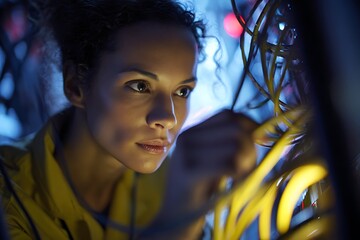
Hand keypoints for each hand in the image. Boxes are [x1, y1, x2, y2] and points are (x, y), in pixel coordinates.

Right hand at [142, 109, 257, 238]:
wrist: (176, 217)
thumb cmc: (200, 188)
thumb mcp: (213, 159)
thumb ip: (229, 142)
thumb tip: (262, 131)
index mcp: (192, 131)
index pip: (228, 114)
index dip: (250, 125)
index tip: (261, 143)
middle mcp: (186, 137)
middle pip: (235, 129)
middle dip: (251, 149)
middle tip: (250, 169)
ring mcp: (185, 154)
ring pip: (235, 146)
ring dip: (248, 164)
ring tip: (242, 179)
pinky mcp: (188, 174)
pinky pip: (229, 164)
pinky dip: (241, 176)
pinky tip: (236, 185)